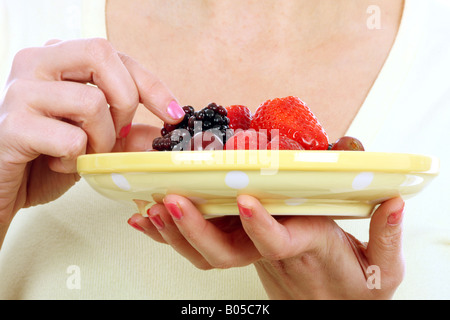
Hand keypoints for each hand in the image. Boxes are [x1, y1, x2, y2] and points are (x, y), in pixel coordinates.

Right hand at [0, 38, 183, 241]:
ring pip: (91, 102)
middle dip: (126, 100)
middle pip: (101, 54)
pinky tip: (60, 163)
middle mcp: (36, 63)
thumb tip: (166, 131)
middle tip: (117, 131)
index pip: (115, 55)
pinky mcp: (11, 126)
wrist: (4, 186)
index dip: (151, 84)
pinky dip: (75, 159)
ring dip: (101, 139)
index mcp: (58, 59)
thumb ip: (130, 132)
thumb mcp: (97, 140)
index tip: (173, 113)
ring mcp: (20, 92)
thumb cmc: (48, 157)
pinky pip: (70, 138)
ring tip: (84, 153)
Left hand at [128, 195, 404, 298]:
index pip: (279, 243)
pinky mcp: (240, 246)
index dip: (261, 226)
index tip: (246, 201)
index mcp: (303, 249)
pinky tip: (149, 218)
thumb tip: (393, 202)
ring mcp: (249, 252)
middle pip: (225, 252)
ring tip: (151, 206)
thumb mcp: (383, 267)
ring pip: (206, 252)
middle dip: (195, 229)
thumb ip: (386, 236)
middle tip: (172, 200)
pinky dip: (172, 232)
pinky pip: (199, 244)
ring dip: (176, 230)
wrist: (331, 299)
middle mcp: (268, 253)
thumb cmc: (354, 281)